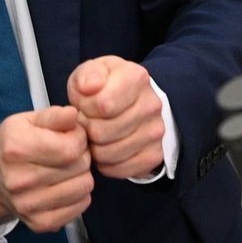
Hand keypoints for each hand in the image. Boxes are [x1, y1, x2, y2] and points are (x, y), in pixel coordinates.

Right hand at [0, 106, 93, 232]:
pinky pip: (80, 207)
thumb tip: (74, 114)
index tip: (72, 136)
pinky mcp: (39, 223)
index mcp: (17, 148)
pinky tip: (66, 186)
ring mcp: (29, 205)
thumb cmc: (14, 144)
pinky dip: (79, 195)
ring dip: (82, 175)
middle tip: (69, 153)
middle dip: (82, 155)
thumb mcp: (28, 120)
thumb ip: (54, 115)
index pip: (71, 147)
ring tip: (68, 169)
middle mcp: (20, 180)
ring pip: (84, 187)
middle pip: (80, 166)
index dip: (80, 138)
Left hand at [67, 56, 165, 179]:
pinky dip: (106, 164)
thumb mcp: (91, 72)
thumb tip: (89, 87)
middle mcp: (152, 104)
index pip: (102, 105)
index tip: (86, 104)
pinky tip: (107, 148)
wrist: (132, 101)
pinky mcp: (154, 156)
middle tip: (89, 122)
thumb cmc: (104, 87)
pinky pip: (119, 170)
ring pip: (108, 154)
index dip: (85, 108)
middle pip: (102, 132)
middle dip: (87, 129)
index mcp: (136, 78)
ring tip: (96, 134)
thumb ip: (87, 75)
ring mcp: (156, 132)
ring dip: (94, 148)